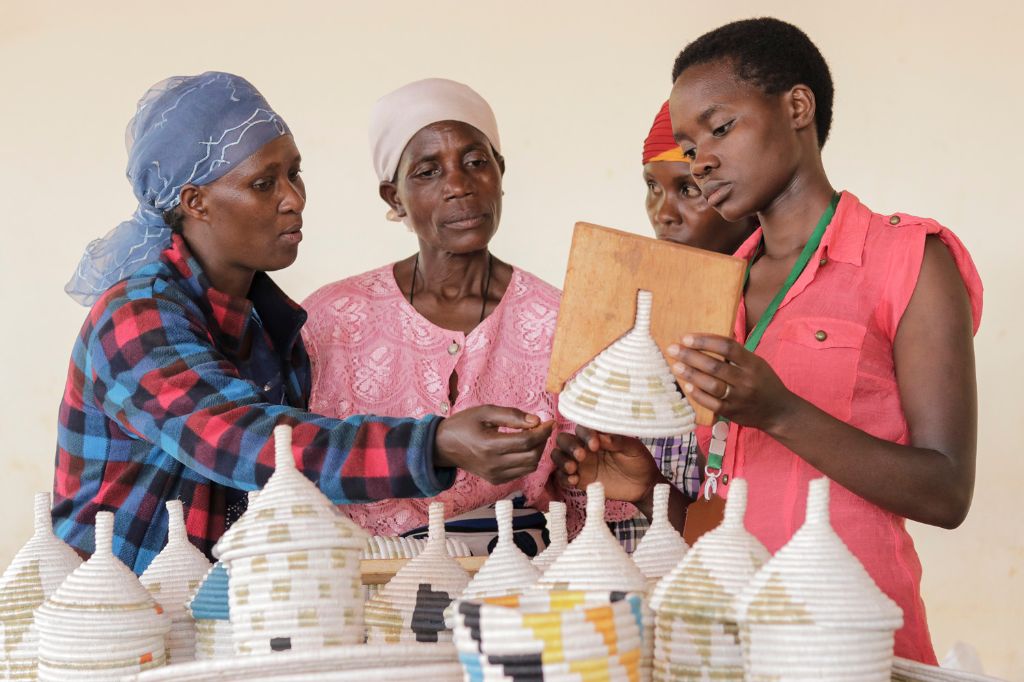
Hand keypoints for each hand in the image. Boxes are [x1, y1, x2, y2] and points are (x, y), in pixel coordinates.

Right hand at [434, 405, 553, 483]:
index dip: (543, 432)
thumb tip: (536, 421)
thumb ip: (512, 415)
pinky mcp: (495, 480)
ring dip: (537, 451)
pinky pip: (521, 472)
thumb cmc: (463, 424)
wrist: (443, 446)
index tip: (550, 422)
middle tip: (542, 428)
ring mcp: (494, 475)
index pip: (526, 442)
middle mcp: (493, 464)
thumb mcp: (485, 412)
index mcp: (489, 445)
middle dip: (542, 441)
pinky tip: (522, 448)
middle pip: (532, 456)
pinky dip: (527, 460)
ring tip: (532, 437)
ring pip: (529, 467)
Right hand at [551, 426, 660, 503]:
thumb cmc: (639, 461)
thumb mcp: (633, 448)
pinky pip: (562, 476)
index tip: (595, 445)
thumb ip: (618, 441)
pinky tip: (574, 480)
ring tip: (573, 469)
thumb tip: (602, 436)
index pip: (582, 428)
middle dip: (569, 446)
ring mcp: (581, 464)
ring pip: (559, 456)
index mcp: (597, 436)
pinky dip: (563, 477)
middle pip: (564, 440)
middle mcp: (585, 447)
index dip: (585, 435)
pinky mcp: (580, 480)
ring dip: (562, 460)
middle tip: (582, 456)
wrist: (643, 485)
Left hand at [668, 333, 797, 431]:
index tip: (687, 338)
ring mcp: (739, 398)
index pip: (728, 347)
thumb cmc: (764, 383)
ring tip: (676, 366)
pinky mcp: (733, 412)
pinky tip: (688, 387)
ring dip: (691, 375)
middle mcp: (747, 380)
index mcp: (753, 364)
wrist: (779, 412)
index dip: (705, 341)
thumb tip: (707, 340)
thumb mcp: (757, 364)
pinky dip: (699, 395)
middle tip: (673, 349)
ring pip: (712, 385)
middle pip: (715, 366)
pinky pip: (712, 404)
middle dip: (691, 356)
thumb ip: (737, 355)